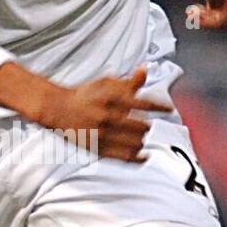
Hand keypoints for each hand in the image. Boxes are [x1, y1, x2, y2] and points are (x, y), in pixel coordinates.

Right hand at [37, 66, 172, 162]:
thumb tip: (145, 69)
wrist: (57, 109)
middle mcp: (107, 116)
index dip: (159, 106)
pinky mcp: (97, 148)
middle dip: (146, 125)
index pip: (143, 103)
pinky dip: (137, 157)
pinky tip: (144, 156)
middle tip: (145, 125)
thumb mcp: (105, 83)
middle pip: (141, 125)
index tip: (168, 108)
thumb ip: (127, 81)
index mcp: (110, 98)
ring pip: (135, 141)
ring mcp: (102, 134)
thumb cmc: (85, 95)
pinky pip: (122, 156)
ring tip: (140, 136)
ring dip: (141, 139)